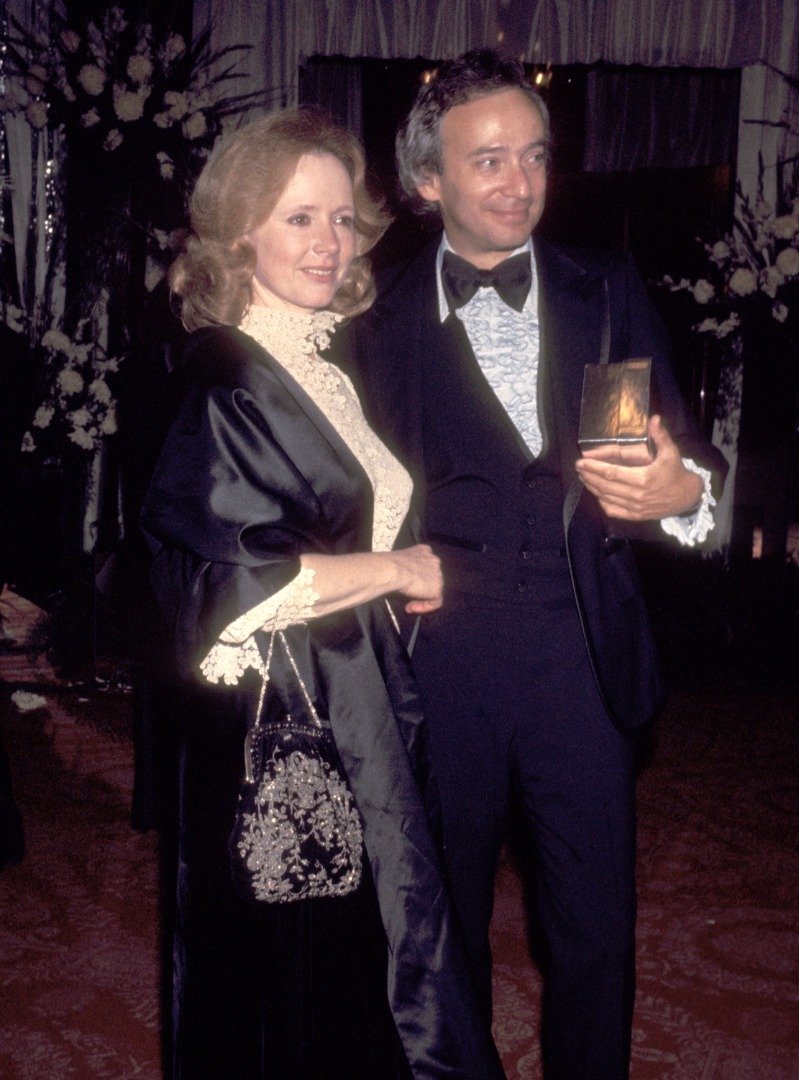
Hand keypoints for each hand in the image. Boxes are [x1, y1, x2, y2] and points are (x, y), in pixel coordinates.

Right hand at [388, 544, 443, 613]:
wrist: (392, 570)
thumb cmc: (389, 564)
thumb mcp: (399, 561)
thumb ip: (406, 567)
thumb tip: (403, 578)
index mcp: (425, 550)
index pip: (425, 565)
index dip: (417, 576)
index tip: (407, 583)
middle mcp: (434, 560)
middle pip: (431, 578)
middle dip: (420, 587)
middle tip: (407, 594)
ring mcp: (438, 574)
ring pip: (433, 590)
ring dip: (420, 598)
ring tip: (408, 604)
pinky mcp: (437, 589)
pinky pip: (435, 602)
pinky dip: (424, 607)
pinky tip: (411, 607)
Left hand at [575, 415, 703, 520]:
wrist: (687, 497)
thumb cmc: (676, 472)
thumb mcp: (670, 452)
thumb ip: (660, 435)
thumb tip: (654, 418)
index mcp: (643, 478)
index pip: (611, 473)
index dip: (594, 467)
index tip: (581, 462)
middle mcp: (637, 494)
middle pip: (605, 486)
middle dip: (589, 476)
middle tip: (579, 468)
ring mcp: (635, 507)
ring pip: (606, 498)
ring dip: (592, 488)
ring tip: (584, 478)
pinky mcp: (636, 516)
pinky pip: (613, 511)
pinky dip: (602, 502)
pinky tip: (597, 493)